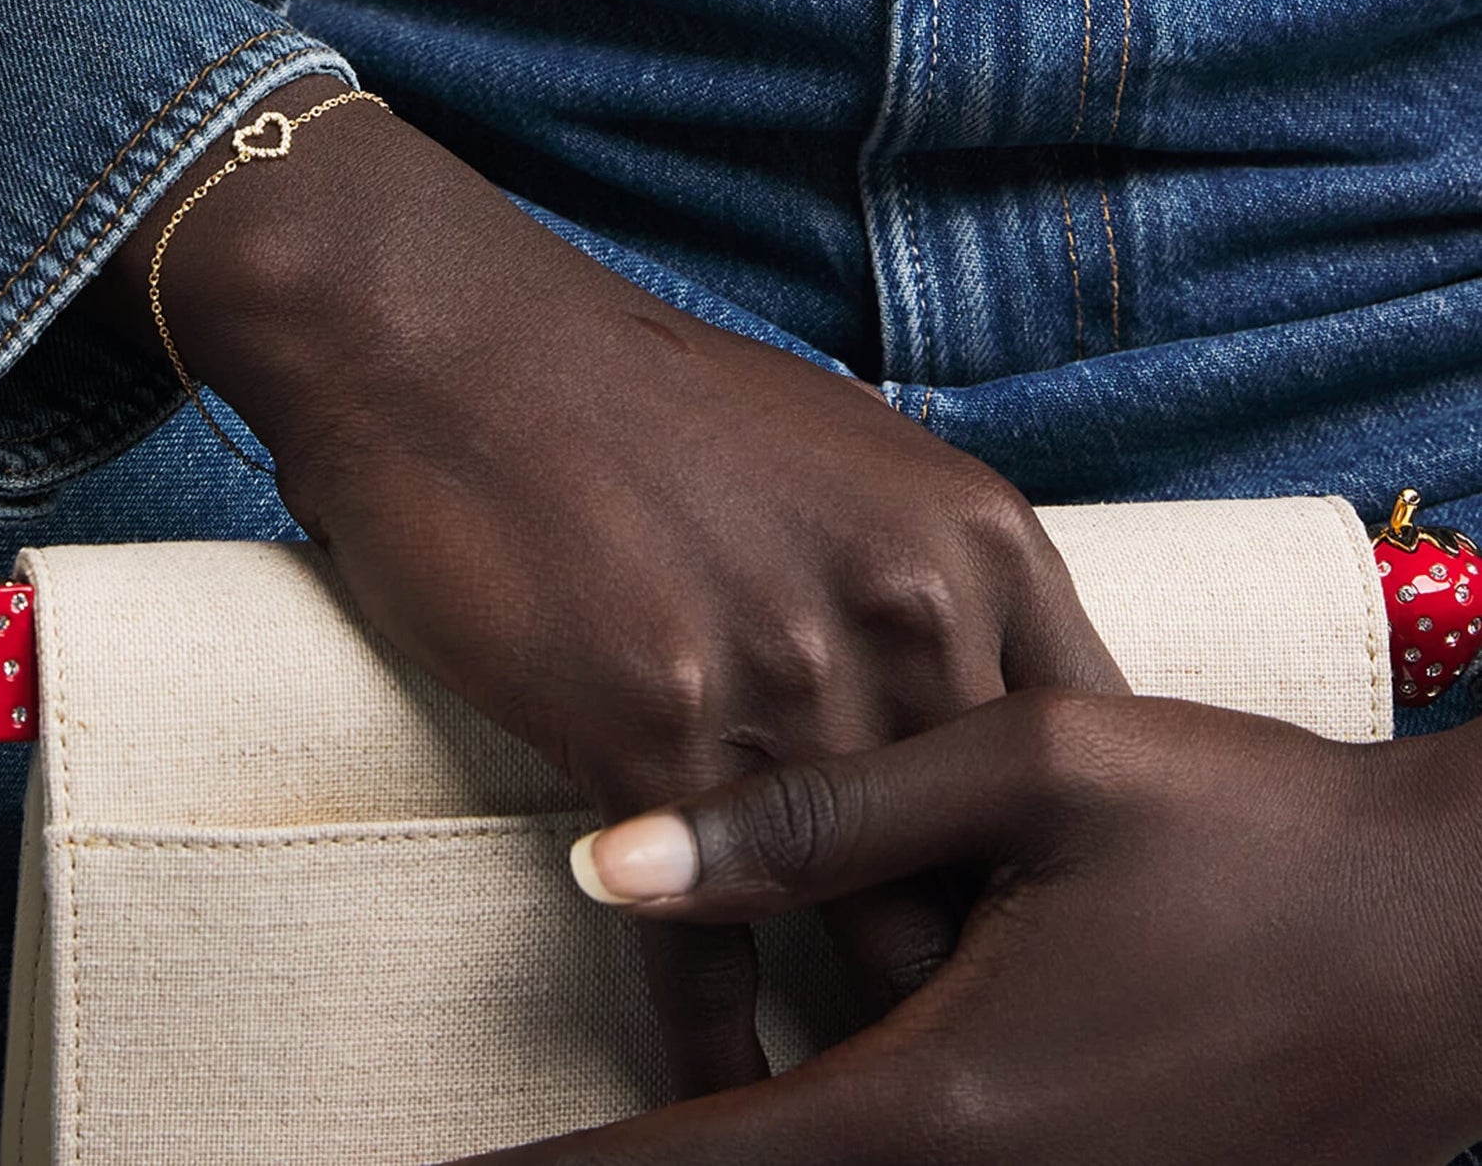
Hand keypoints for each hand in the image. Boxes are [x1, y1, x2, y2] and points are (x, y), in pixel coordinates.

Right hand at [95, 79, 1125, 1087]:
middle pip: (989, 866)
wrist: (453, 343)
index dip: (1073, 876)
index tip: (1066, 959)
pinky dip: (720, 1058)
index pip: (1083, 756)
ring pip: (865, 932)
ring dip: (872, 1046)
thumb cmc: (636, 397)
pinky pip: (706, 951)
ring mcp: (783, 674)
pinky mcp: (651, 731)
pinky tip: (735, 1114)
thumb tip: (977, 686)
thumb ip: (926, 570)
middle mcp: (905, 612)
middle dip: (990, 981)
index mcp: (971, 539)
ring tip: (890, 1128)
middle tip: (1002, 1080)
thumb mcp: (838, 449)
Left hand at [477, 694, 1481, 1164]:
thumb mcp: (1039, 774)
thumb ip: (825, 813)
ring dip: (740, 1145)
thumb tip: (612, 859)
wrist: (1459, 945)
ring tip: (632, 1124)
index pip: (703, 1155)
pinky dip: (839, 1142)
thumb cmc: (1255, 833)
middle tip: (515, 1157)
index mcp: (949, 1096)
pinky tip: (799, 1095)